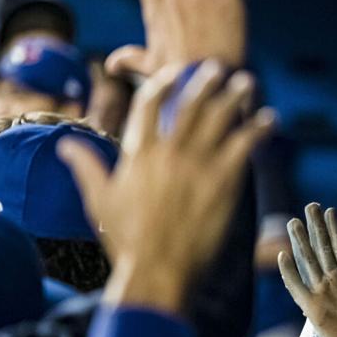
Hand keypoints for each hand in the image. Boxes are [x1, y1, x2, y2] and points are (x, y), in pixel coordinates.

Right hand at [59, 60, 271, 311]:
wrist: (158, 269)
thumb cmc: (127, 240)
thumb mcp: (99, 199)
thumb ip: (86, 166)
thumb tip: (66, 145)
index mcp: (138, 153)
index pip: (148, 104)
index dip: (162, 83)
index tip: (174, 71)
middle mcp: (168, 152)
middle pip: (189, 104)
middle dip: (205, 82)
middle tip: (219, 68)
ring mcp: (197, 164)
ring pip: (220, 118)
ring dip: (236, 97)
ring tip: (248, 82)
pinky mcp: (224, 181)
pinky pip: (244, 145)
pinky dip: (258, 129)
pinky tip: (270, 119)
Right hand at [279, 203, 336, 336]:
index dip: (336, 230)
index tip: (331, 211)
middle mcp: (334, 283)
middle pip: (323, 250)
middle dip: (317, 229)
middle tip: (310, 206)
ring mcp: (322, 294)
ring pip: (309, 263)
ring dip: (301, 243)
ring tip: (294, 222)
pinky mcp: (312, 308)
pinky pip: (297, 288)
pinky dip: (290, 273)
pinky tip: (283, 256)